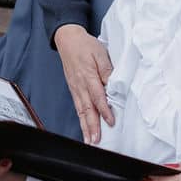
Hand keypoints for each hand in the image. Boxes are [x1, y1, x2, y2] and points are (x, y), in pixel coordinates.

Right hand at [54, 24, 114, 143]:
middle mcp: (80, 85)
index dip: (104, 110)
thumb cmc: (85, 45)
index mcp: (88, 76)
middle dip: (92, 126)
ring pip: (81, 111)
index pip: (97, 96)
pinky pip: (78, 107)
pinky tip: (85, 128)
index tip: (110, 122)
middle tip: (96, 141)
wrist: (68, 39)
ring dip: (86, 127)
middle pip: (87, 109)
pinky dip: (81, 119)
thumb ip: (107, 70)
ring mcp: (75, 88)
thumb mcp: (100, 53)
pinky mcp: (74, 89)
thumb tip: (113, 85)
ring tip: (90, 141)